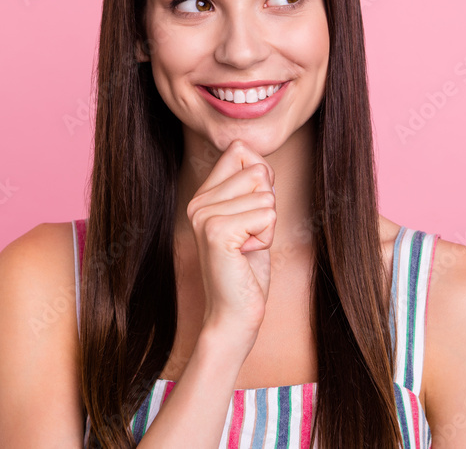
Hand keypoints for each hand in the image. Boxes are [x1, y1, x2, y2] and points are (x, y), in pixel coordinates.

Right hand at [186, 139, 275, 342]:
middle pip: (259, 171)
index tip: (250, 213)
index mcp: (203, 194)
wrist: (234, 314)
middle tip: (249, 237)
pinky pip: (267, 216)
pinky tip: (246, 255)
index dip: (262, 178)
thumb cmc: (247, 268)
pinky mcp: (216, 232)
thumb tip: (257, 155)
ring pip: (266, 197)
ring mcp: (204, 216)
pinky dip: (267, 238)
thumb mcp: (252, 218)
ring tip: (246, 248)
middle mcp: (198, 201)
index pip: (241, 150)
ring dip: (267, 227)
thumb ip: (253, 186)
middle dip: (267, 207)